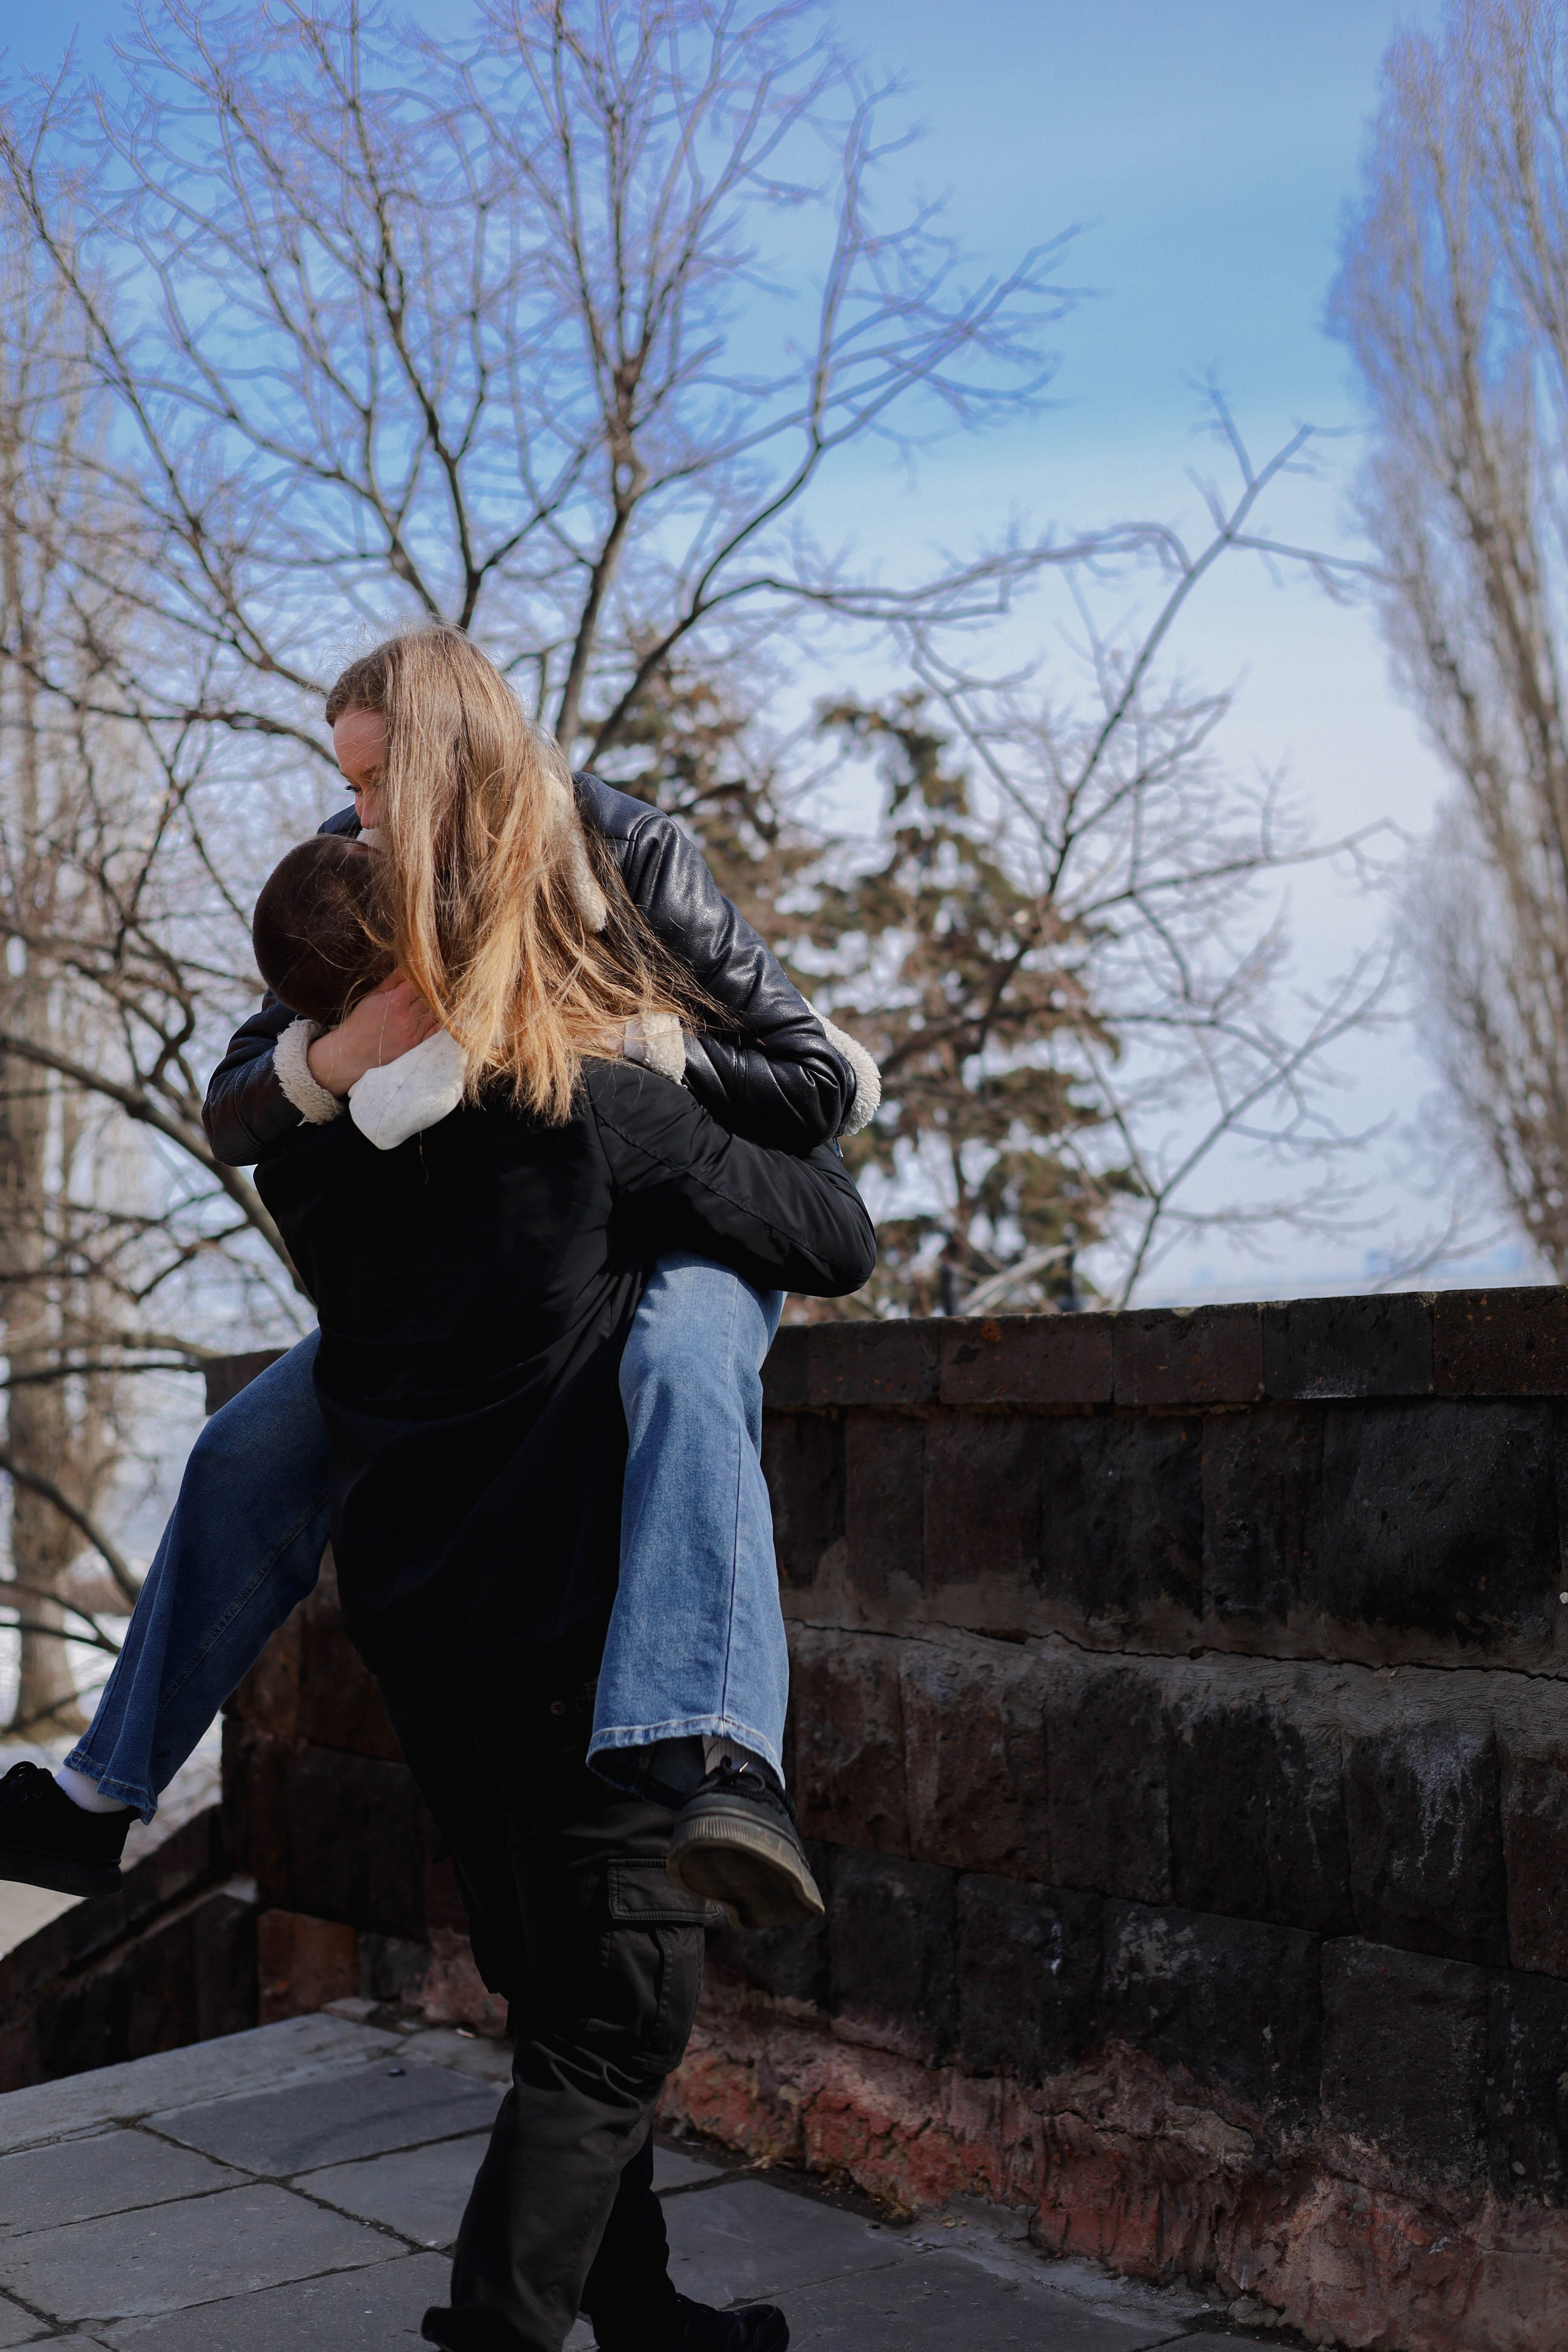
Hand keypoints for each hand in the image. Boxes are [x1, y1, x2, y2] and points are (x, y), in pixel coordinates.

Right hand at [305, 975, 439, 1096]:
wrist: (355, 1051)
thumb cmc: (361, 1021)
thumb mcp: (374, 996)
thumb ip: (393, 981)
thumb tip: (407, 965)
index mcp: (396, 1001)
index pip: (419, 982)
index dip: (424, 975)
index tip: (427, 970)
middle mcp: (407, 1017)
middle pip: (430, 996)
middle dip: (433, 987)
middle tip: (438, 979)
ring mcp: (414, 1032)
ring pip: (436, 1011)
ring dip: (439, 1002)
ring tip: (441, 993)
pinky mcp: (416, 1044)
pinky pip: (436, 1029)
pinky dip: (440, 1018)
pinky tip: (443, 1010)